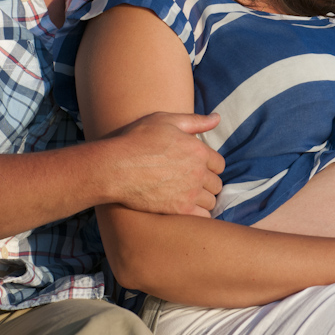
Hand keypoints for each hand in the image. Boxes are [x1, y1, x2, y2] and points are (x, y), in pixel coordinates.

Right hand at [105, 112, 224, 216]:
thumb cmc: (137, 140)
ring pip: (211, 201)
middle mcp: (198, 172)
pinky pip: (202, 217)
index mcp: (198, 150)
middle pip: (216, 184)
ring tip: (187, 195)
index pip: (219, 164)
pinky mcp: (179, 209)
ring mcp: (190, 192)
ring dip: (202, 199)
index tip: (196, 167)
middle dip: (206, 183)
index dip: (209, 165)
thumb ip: (195, 121)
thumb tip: (217, 117)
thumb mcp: (166, 121)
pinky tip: (183, 207)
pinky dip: (196, 213)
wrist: (115, 168)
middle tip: (190, 182)